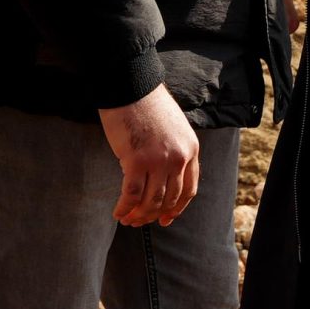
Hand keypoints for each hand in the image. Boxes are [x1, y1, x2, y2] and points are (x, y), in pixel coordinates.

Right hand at [98, 84, 199, 227]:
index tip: (166, 218)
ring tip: (128, 219)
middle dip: (154, 215)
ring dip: (139, 215)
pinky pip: (131, 194)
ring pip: (151, 201)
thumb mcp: (174, 129)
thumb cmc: (147, 105)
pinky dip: (124, 207)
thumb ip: (174, 151)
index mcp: (191, 149)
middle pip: (169, 198)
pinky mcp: (136, 161)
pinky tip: (118, 212)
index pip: (189, 189)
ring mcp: (158, 160)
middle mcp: (179, 158)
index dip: (177, 208)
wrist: (132, 86)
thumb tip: (163, 178)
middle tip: (140, 222)